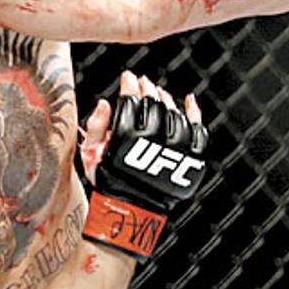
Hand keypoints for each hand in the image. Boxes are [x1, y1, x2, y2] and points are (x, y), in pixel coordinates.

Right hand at [81, 71, 207, 259]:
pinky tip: (189, 100)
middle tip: (143, 82)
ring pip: (173, 115)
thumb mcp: (90, 156)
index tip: (128, 77)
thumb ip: (95, 127)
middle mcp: (152, 143)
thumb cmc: (108, 181)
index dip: (128, 86)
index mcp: (125, 140)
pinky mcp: (191, 160)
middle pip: (152, 105)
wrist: (130, 211)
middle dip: (146, 89)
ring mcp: (174, 151)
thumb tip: (104, 102)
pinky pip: (197, 131)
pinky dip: (194, 113)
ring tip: (158, 93)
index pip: (129, 102)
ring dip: (165, 99)